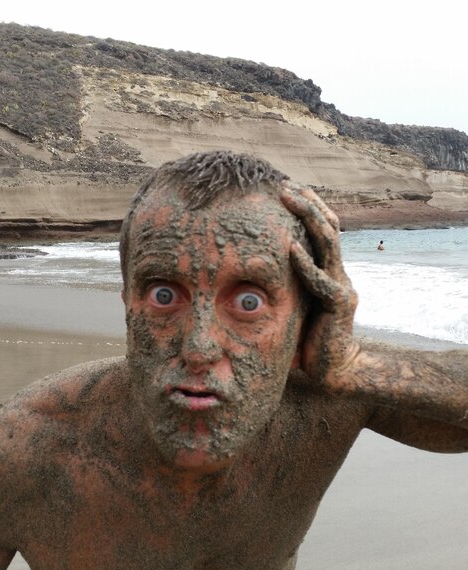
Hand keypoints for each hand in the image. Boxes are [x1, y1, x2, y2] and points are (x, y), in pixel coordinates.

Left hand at [280, 182, 359, 388]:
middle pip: (327, 227)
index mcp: (326, 270)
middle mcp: (337, 272)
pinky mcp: (339, 305)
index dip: (308, 207)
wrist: (332, 370)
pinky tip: (290, 247)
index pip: (321, 230)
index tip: (286, 188)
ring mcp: (341, 286)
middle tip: (286, 184)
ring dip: (309, 217)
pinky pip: (321, 280)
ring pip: (329, 243)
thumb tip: (242, 273)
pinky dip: (305, 262)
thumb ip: (280, 285)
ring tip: (291, 198)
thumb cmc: (306, 339)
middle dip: (308, 203)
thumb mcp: (293, 304)